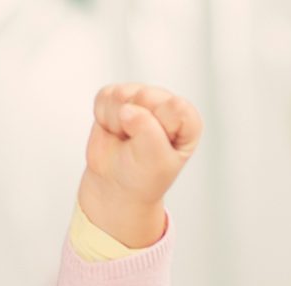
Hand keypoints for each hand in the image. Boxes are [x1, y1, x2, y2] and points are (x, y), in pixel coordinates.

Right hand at [77, 83, 203, 248]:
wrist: (116, 185)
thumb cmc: (143, 176)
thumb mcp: (155, 161)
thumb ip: (148, 131)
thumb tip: (127, 108)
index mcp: (187, 120)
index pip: (177, 107)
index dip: (161, 127)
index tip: (156, 147)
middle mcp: (166, 103)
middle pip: (145, 96)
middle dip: (134, 124)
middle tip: (136, 144)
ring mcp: (140, 97)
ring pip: (121, 95)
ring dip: (117, 123)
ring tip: (126, 139)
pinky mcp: (118, 96)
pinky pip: (104, 97)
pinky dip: (103, 117)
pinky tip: (114, 130)